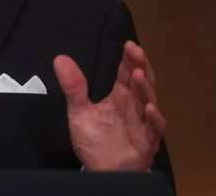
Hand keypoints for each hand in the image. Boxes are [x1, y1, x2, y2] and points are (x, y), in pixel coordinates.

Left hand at [53, 41, 165, 170]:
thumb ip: (73, 87)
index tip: (128, 45)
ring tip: (138, 74)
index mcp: (120, 97)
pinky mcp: (147, 142)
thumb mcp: (79, 112)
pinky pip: (155, 129)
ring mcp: (143, 124)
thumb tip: (60, 59)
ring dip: (145, 88)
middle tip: (136, 51)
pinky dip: (154, 118)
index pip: (126, 73)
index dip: (129, 59)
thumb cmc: (95, 142)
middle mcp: (134, 107)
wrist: (99, 172)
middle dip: (140, 66)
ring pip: (149, 101)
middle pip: (141, 82)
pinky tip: (149, 107)